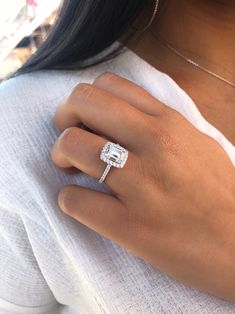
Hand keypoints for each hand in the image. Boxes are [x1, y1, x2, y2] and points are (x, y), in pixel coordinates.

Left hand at [51, 72, 234, 301]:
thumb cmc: (216, 193)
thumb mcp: (195, 142)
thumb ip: (159, 121)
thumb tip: (119, 114)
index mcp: (168, 122)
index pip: (107, 85)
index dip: (85, 101)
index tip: (86, 121)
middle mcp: (154, 144)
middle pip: (83, 103)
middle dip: (64, 118)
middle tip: (69, 140)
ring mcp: (142, 185)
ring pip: (73, 145)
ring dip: (60, 155)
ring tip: (72, 169)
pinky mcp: (131, 226)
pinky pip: (76, 201)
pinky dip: (69, 199)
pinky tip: (82, 203)